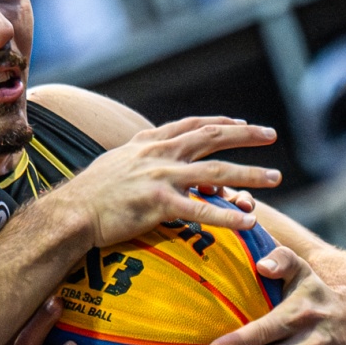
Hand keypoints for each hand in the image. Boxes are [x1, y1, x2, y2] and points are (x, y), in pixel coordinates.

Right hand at [54, 117, 280, 248]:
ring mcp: (161, 177)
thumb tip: (164, 166)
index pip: (192, 125)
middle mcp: (159, 154)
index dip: (220, 123)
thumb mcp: (117, 164)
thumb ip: (143, 159)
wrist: (71, 213)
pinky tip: (248, 221)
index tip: (242, 124)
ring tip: (275, 178)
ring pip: (216, 171)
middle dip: (246, 135)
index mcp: (149, 143)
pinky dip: (227, 216)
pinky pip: (202, 211)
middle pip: (212, 138)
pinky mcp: (159, 204)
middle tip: (271, 134)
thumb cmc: (91, 194)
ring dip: (249, 174)